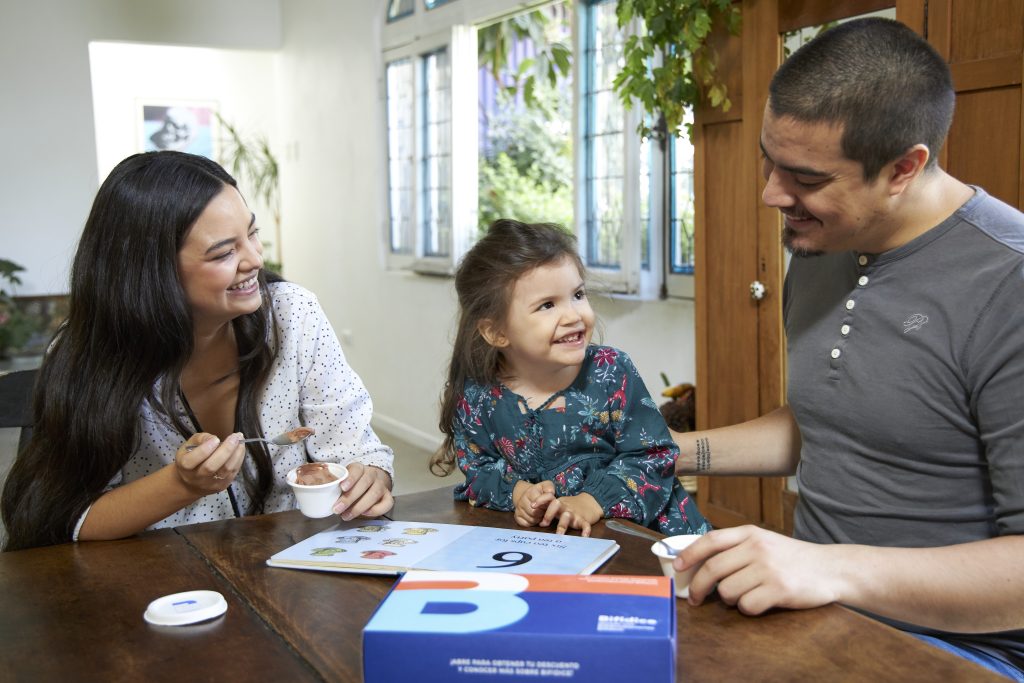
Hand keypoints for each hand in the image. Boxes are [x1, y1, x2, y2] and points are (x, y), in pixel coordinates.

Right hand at [175, 433, 244, 494]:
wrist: (191, 484)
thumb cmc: (191, 458)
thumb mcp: (189, 445)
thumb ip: (200, 439)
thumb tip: (214, 438)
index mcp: (185, 466)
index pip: (194, 459)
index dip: (205, 448)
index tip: (216, 438)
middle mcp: (197, 477)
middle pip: (212, 466)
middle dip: (226, 449)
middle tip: (236, 436)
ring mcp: (210, 484)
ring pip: (226, 469)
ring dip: (237, 453)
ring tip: (240, 439)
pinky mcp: (222, 486)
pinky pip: (233, 472)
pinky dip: (239, 458)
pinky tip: (240, 448)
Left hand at [332, 463, 393, 519]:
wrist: (372, 482)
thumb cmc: (352, 484)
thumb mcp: (343, 480)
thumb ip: (335, 485)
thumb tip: (321, 498)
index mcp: (359, 468)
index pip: (357, 470)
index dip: (350, 479)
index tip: (342, 488)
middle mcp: (372, 474)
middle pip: (364, 483)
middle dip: (350, 498)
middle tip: (337, 509)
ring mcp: (381, 485)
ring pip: (374, 494)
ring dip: (359, 507)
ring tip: (346, 516)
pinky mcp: (387, 496)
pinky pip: (387, 503)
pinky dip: (376, 510)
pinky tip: (365, 514)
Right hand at [512, 480, 555, 526]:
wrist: (528, 497)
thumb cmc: (540, 493)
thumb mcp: (546, 486)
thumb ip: (549, 488)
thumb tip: (550, 492)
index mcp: (530, 491)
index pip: (539, 501)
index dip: (545, 505)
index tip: (546, 505)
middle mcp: (522, 499)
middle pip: (535, 512)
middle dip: (542, 512)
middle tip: (544, 509)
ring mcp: (518, 509)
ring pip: (532, 519)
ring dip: (538, 518)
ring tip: (539, 513)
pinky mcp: (517, 517)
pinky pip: (526, 524)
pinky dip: (532, 523)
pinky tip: (534, 517)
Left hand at [538, 492, 602, 536]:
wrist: (590, 502)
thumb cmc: (569, 508)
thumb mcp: (558, 507)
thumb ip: (549, 514)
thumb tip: (540, 524)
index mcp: (557, 504)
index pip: (547, 498)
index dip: (540, 500)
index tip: (532, 506)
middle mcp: (564, 507)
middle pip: (555, 505)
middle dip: (549, 513)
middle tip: (543, 524)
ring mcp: (574, 513)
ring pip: (567, 516)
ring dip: (562, 524)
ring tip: (559, 535)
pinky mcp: (584, 519)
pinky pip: (585, 525)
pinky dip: (585, 530)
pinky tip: (584, 537)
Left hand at [676, 525, 839, 613]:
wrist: (831, 568)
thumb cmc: (792, 558)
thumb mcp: (764, 542)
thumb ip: (736, 548)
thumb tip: (699, 563)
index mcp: (750, 533)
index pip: (711, 540)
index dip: (690, 554)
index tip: (677, 567)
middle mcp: (757, 548)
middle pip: (713, 569)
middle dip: (699, 587)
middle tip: (696, 599)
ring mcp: (768, 568)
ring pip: (728, 591)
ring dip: (730, 600)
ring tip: (745, 595)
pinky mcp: (779, 589)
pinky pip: (747, 606)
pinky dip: (749, 609)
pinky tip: (761, 602)